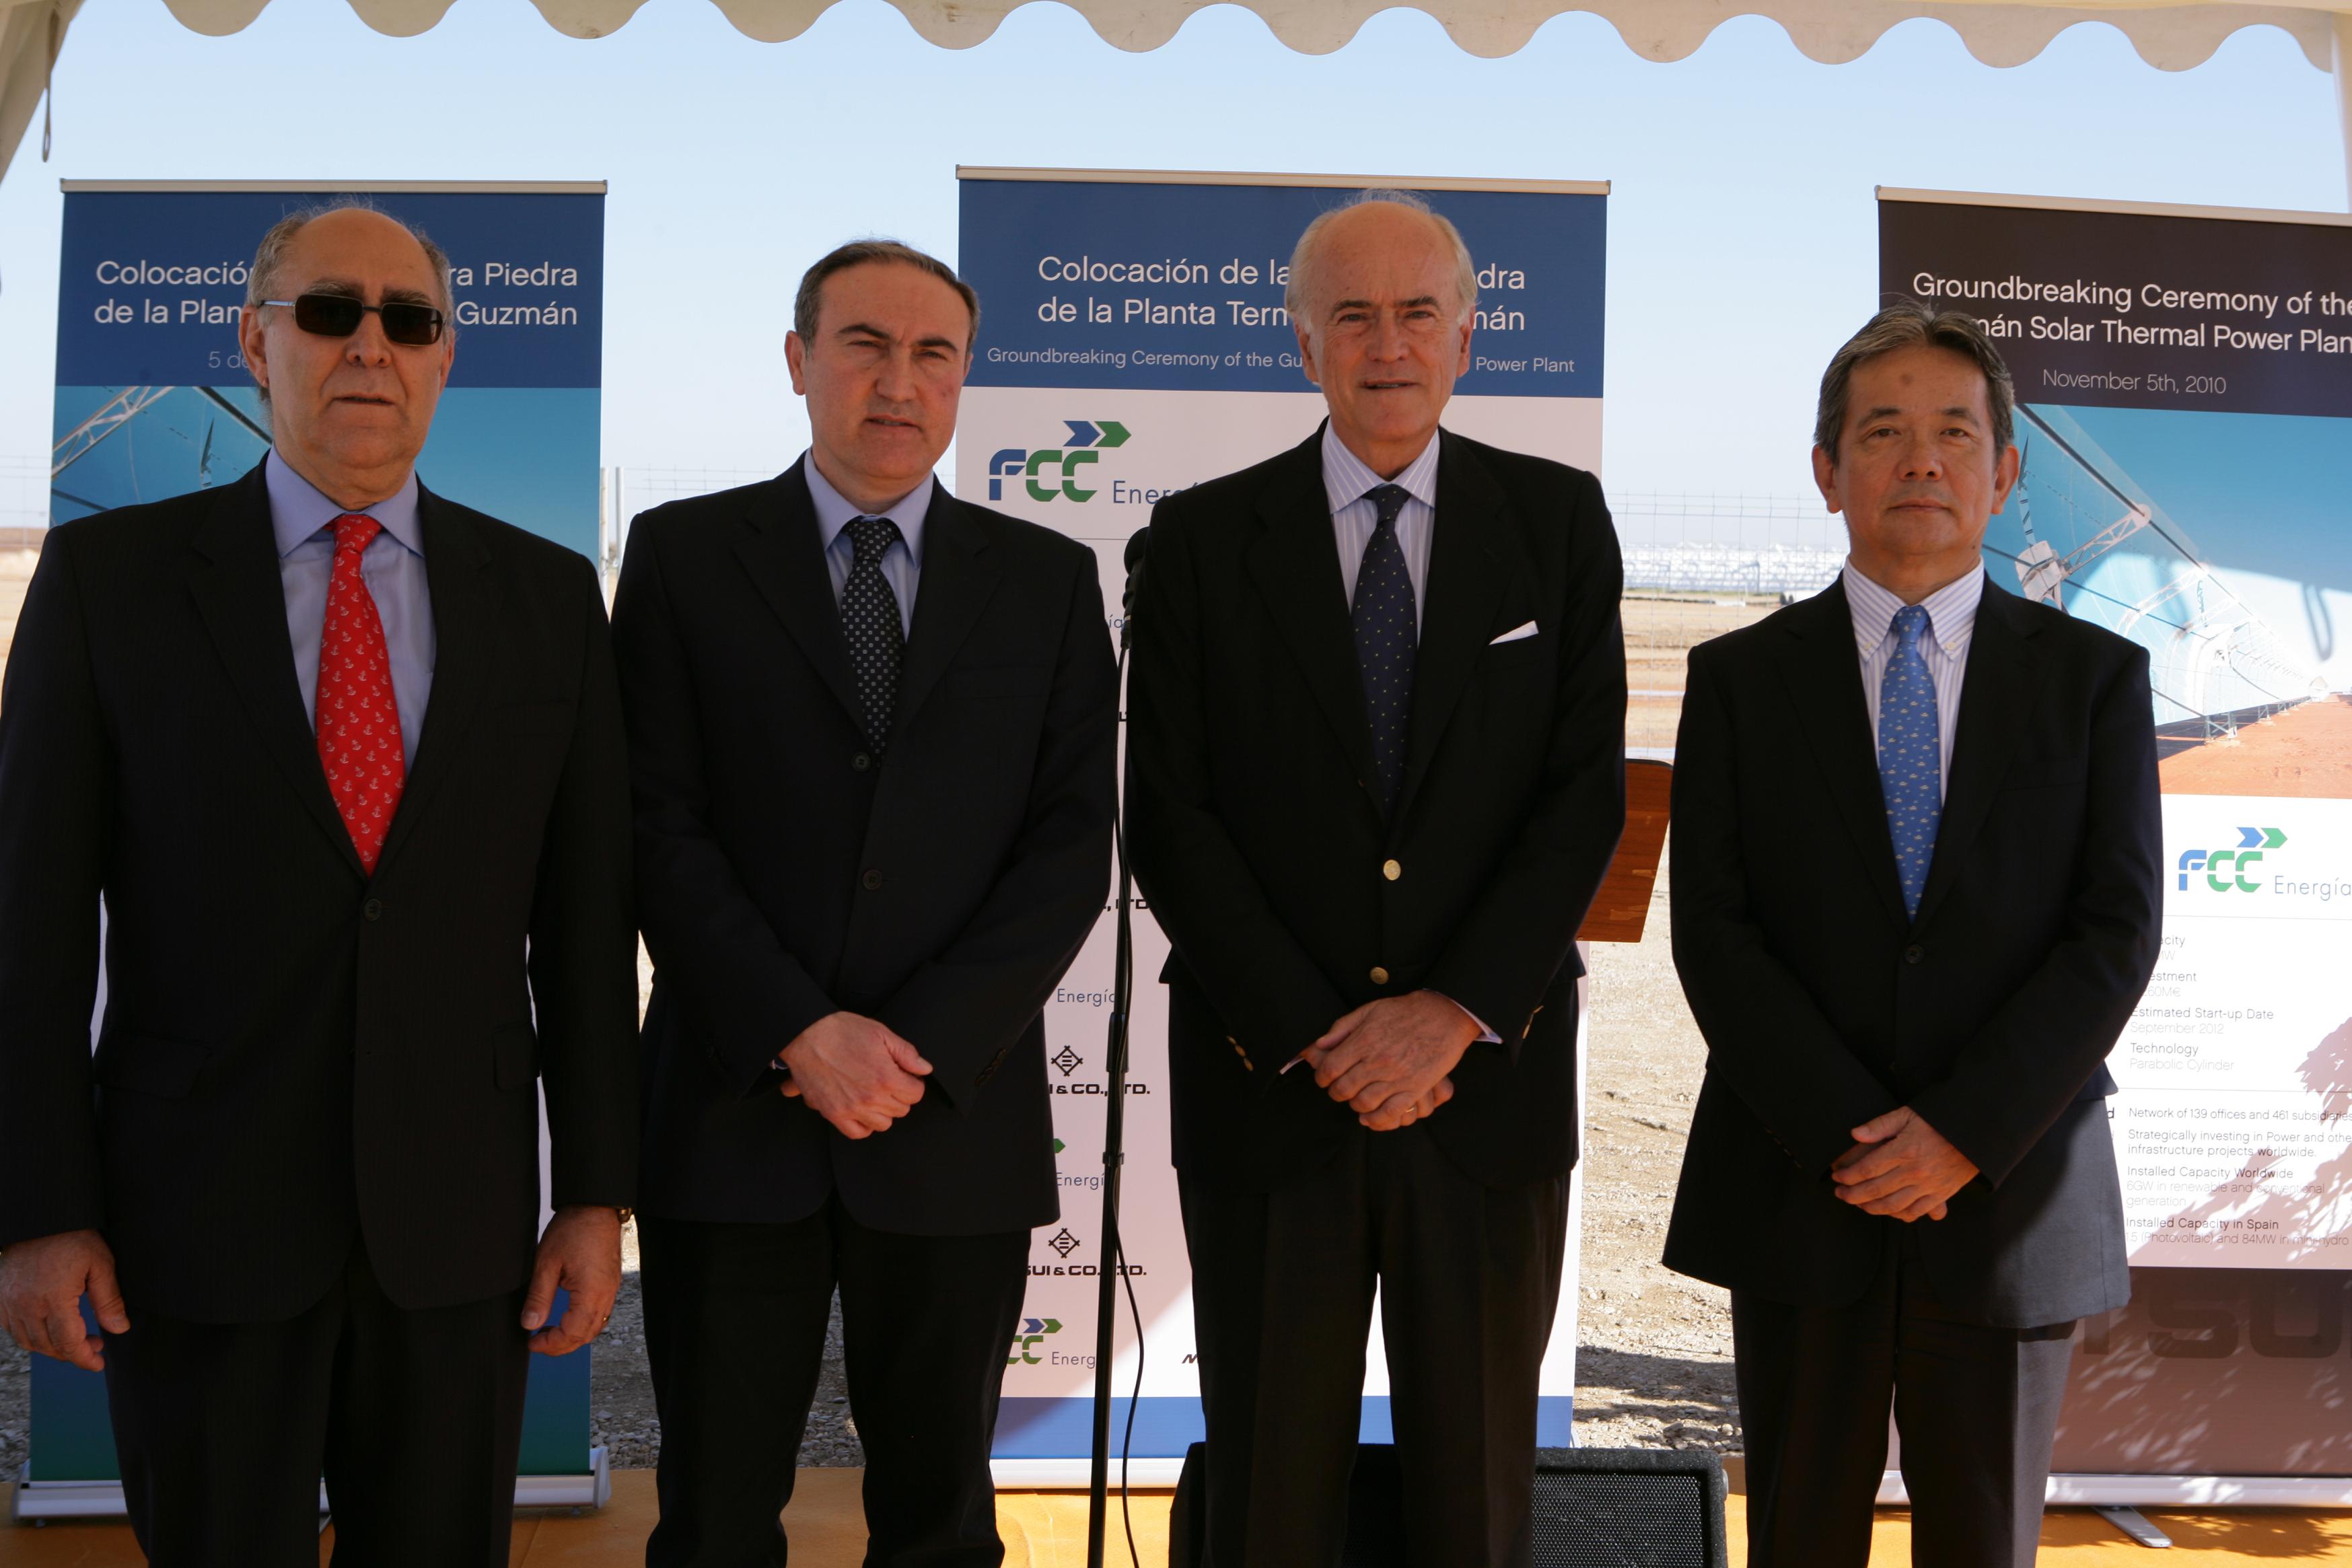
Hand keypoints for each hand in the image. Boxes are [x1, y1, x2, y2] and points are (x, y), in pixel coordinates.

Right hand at [0, 1229, 128, 1372]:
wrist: (38, 1216)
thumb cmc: (71, 1235)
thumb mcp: (99, 1263)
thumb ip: (109, 1299)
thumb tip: (119, 1329)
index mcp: (53, 1299)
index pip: (68, 1343)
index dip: (84, 1359)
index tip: (98, 1363)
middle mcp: (26, 1305)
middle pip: (48, 1346)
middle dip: (73, 1353)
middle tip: (95, 1345)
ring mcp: (9, 1302)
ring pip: (28, 1341)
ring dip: (52, 1348)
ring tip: (75, 1339)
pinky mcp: (0, 1297)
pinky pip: (12, 1328)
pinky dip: (30, 1336)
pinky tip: (48, 1328)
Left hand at [522, 1205, 622, 1354]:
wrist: (595, 1207)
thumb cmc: (573, 1229)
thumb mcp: (547, 1263)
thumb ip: (539, 1297)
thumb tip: (529, 1324)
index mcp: (590, 1293)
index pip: (572, 1333)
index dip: (550, 1344)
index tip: (531, 1343)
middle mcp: (605, 1295)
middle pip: (585, 1335)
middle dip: (561, 1345)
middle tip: (538, 1343)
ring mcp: (611, 1289)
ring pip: (595, 1326)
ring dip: (573, 1336)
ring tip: (551, 1333)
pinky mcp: (611, 1282)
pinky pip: (601, 1313)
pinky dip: (584, 1323)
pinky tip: (569, 1317)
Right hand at [780, 1011, 932, 1139]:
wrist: (805, 1035)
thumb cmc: (840, 1031)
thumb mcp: (880, 1033)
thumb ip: (906, 1053)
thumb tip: (924, 1068)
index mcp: (886, 1077)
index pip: (916, 1093)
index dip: (913, 1082)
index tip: (904, 1075)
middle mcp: (870, 1098)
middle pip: (902, 1109)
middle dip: (900, 1095)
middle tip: (889, 1081)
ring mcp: (851, 1109)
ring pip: (883, 1124)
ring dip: (884, 1111)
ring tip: (875, 1094)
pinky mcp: (834, 1114)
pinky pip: (858, 1133)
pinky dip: (864, 1125)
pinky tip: (863, 1111)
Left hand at [1300, 991, 1478, 1126]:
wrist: (1443, 1016)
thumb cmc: (1405, 1011)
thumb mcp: (1369, 1010)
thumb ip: (1342, 1028)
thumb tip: (1319, 1045)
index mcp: (1364, 1041)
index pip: (1330, 1068)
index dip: (1321, 1078)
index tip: (1323, 1079)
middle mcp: (1378, 1061)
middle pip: (1344, 1088)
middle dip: (1336, 1092)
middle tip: (1338, 1090)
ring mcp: (1397, 1077)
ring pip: (1364, 1103)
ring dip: (1354, 1105)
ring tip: (1355, 1100)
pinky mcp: (1415, 1088)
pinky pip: (1390, 1113)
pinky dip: (1376, 1120)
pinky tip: (1369, 1117)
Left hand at [1831, 1107, 1977, 1221]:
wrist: (1976, 1134)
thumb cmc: (1939, 1122)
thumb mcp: (1908, 1115)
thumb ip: (1880, 1125)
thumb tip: (1854, 1134)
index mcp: (1904, 1150)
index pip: (1866, 1169)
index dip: (1847, 1176)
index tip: (1837, 1178)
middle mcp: (1915, 1172)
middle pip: (1875, 1190)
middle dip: (1852, 1195)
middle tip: (1839, 1194)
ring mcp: (1929, 1186)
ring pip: (1892, 1205)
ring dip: (1870, 1208)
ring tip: (1857, 1204)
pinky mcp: (1941, 1195)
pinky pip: (1915, 1212)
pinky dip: (1898, 1216)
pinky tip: (1887, 1211)